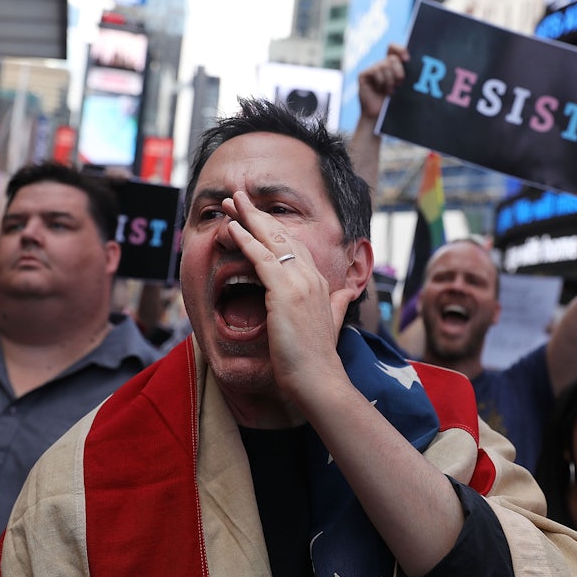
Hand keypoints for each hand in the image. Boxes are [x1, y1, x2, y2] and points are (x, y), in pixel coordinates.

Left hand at [221, 192, 354, 395]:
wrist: (318, 379)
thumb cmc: (318, 358)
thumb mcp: (332, 322)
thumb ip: (339, 304)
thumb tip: (347, 293)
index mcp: (318, 282)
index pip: (294, 245)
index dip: (273, 227)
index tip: (255, 215)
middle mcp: (310, 276)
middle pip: (281, 235)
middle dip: (257, 214)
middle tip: (236, 197)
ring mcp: (298, 282)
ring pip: (270, 241)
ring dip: (247, 218)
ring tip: (229, 202)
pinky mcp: (284, 292)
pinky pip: (261, 259)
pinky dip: (246, 240)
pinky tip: (233, 228)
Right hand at [358, 44, 408, 120]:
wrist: (379, 116)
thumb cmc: (394, 102)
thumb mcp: (403, 86)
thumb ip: (405, 73)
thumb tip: (409, 61)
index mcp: (391, 65)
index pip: (393, 48)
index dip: (400, 50)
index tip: (407, 59)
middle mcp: (381, 65)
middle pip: (392, 58)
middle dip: (399, 72)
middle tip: (399, 85)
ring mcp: (372, 69)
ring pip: (384, 65)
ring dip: (390, 81)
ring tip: (389, 91)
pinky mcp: (363, 75)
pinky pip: (375, 71)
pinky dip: (381, 82)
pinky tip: (380, 90)